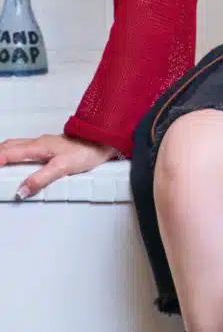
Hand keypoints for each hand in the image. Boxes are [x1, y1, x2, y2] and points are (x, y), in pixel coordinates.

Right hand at [0, 134, 117, 198]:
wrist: (104, 141)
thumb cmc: (87, 151)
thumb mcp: (63, 167)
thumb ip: (41, 178)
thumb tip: (21, 190)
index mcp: (38, 146)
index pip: (9, 152)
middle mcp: (38, 142)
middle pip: (9, 146)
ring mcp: (45, 143)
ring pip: (17, 145)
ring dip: (4, 153)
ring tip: (0, 163)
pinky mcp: (51, 146)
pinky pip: (26, 148)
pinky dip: (15, 153)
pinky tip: (18, 160)